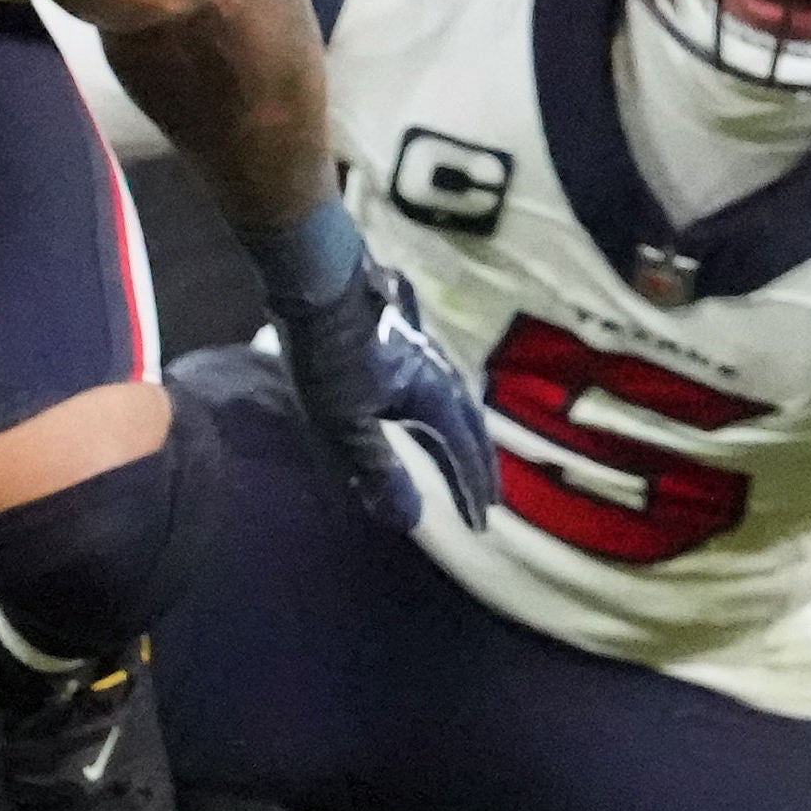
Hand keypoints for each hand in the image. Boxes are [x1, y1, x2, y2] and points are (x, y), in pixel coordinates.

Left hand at [275, 265, 500, 534]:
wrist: (322, 285)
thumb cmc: (331, 356)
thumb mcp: (344, 425)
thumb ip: (378, 471)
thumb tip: (408, 521)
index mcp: (435, 401)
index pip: (464, 455)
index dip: (471, 492)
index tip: (480, 525)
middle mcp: (442, 379)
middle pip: (472, 431)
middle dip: (479, 468)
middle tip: (488, 500)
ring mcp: (426, 358)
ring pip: (458, 407)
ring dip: (466, 440)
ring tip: (464, 458)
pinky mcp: (404, 345)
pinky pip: (439, 390)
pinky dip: (445, 415)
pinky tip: (426, 411)